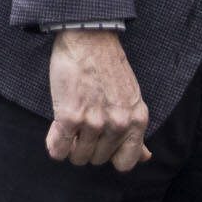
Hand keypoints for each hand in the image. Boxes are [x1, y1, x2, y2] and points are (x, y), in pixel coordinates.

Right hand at [46, 30, 151, 170]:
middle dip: (87, 147)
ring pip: (78, 157)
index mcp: (137, 121)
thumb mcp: (131, 98)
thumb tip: (146, 157)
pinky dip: (54, 146)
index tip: (101, 143)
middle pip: (98, 160)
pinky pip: (59, 149)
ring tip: (69, 127)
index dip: (110, 155)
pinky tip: (55, 133)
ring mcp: (94, 122)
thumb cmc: (108, 66)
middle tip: (81, 127)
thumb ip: (136, 130)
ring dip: (70, 146)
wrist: (88, 39)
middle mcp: (118, 124)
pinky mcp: (70, 116)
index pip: (126, 163)